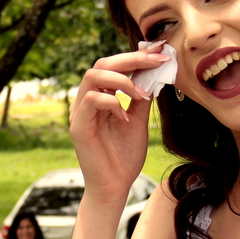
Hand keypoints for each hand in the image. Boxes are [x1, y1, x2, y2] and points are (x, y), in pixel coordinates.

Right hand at [69, 50, 166, 205]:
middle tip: (156, 59)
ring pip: (93, 76)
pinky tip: (125, 117)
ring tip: (140, 94)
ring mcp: (80, 112)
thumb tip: (153, 73)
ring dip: (121, 80)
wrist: (115, 186)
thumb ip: (140, 98)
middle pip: (102, 64)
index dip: (136, 57)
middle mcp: (88, 100)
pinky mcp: (78, 126)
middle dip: (131, 59)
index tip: (160, 52)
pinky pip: (92, 100)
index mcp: (101, 97)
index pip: (114, 66)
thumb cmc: (124, 156)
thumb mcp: (138, 121)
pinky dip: (112, 103)